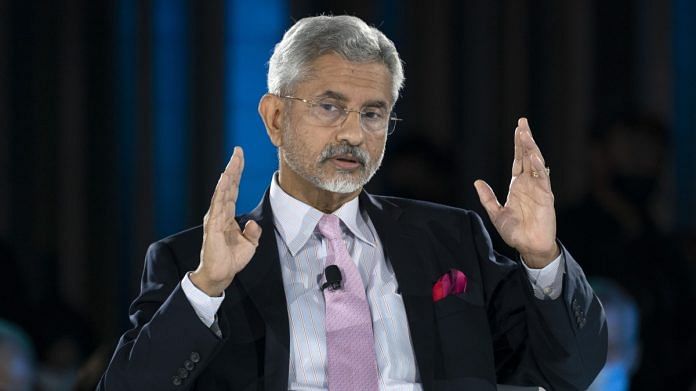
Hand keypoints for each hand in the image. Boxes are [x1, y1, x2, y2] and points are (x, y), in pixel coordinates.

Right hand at [190, 147, 261, 295]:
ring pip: (222, 192)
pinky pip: (218, 205)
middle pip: (227, 186)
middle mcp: (219, 212)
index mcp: (228, 214)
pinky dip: (221, 191)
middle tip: (238, 151)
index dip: (237, 173)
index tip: (240, 156)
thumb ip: (253, 232)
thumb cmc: (231, 259)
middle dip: (233, 168)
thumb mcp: (250, 244)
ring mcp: (215, 218)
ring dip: (228, 176)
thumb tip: (251, 223)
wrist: (221, 274)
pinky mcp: (213, 226)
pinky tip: (225, 180)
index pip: (233, 189)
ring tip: (232, 162)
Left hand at [474, 118, 558, 267]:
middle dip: (525, 139)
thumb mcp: (496, 213)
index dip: (518, 144)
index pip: (518, 159)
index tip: (518, 128)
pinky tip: (534, 157)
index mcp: (518, 185)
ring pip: (536, 164)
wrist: (528, 247)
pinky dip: (539, 168)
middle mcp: (529, 184)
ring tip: (525, 134)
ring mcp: (539, 189)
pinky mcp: (546, 197)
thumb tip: (477, 182)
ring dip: (531, 149)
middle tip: (522, 122)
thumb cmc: (515, 231)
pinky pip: (543, 180)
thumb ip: (487, 198)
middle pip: (528, 156)